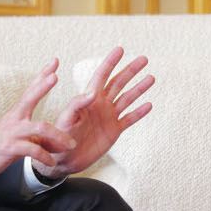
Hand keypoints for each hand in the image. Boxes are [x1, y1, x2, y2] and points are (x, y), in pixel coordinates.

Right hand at [0, 59, 75, 179]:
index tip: (54, 62)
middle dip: (43, 86)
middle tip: (55, 76)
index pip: (31, 90)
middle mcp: (14, 119)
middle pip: (30, 98)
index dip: (42, 75)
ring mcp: (12, 132)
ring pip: (39, 127)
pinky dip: (45, 156)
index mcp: (17, 113)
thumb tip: (54, 134)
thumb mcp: (17, 132)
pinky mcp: (10, 148)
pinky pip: (32, 150)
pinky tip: (52, 162)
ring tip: (71, 144)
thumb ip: (35, 131)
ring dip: (58, 135)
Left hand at [34, 46, 153, 179]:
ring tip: (151, 77)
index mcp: (88, 99)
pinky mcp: (114, 131)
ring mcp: (108, 117)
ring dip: (139, 88)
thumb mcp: (66, 120)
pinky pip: (129, 119)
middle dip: (130, 70)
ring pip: (127, 98)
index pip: (101, 76)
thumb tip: (92, 93)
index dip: (110, 62)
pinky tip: (149, 105)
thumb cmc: (59, 139)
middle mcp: (100, 104)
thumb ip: (76, 106)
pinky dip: (139, 112)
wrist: (63, 161)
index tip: (120, 49)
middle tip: (144, 59)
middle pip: (118, 83)